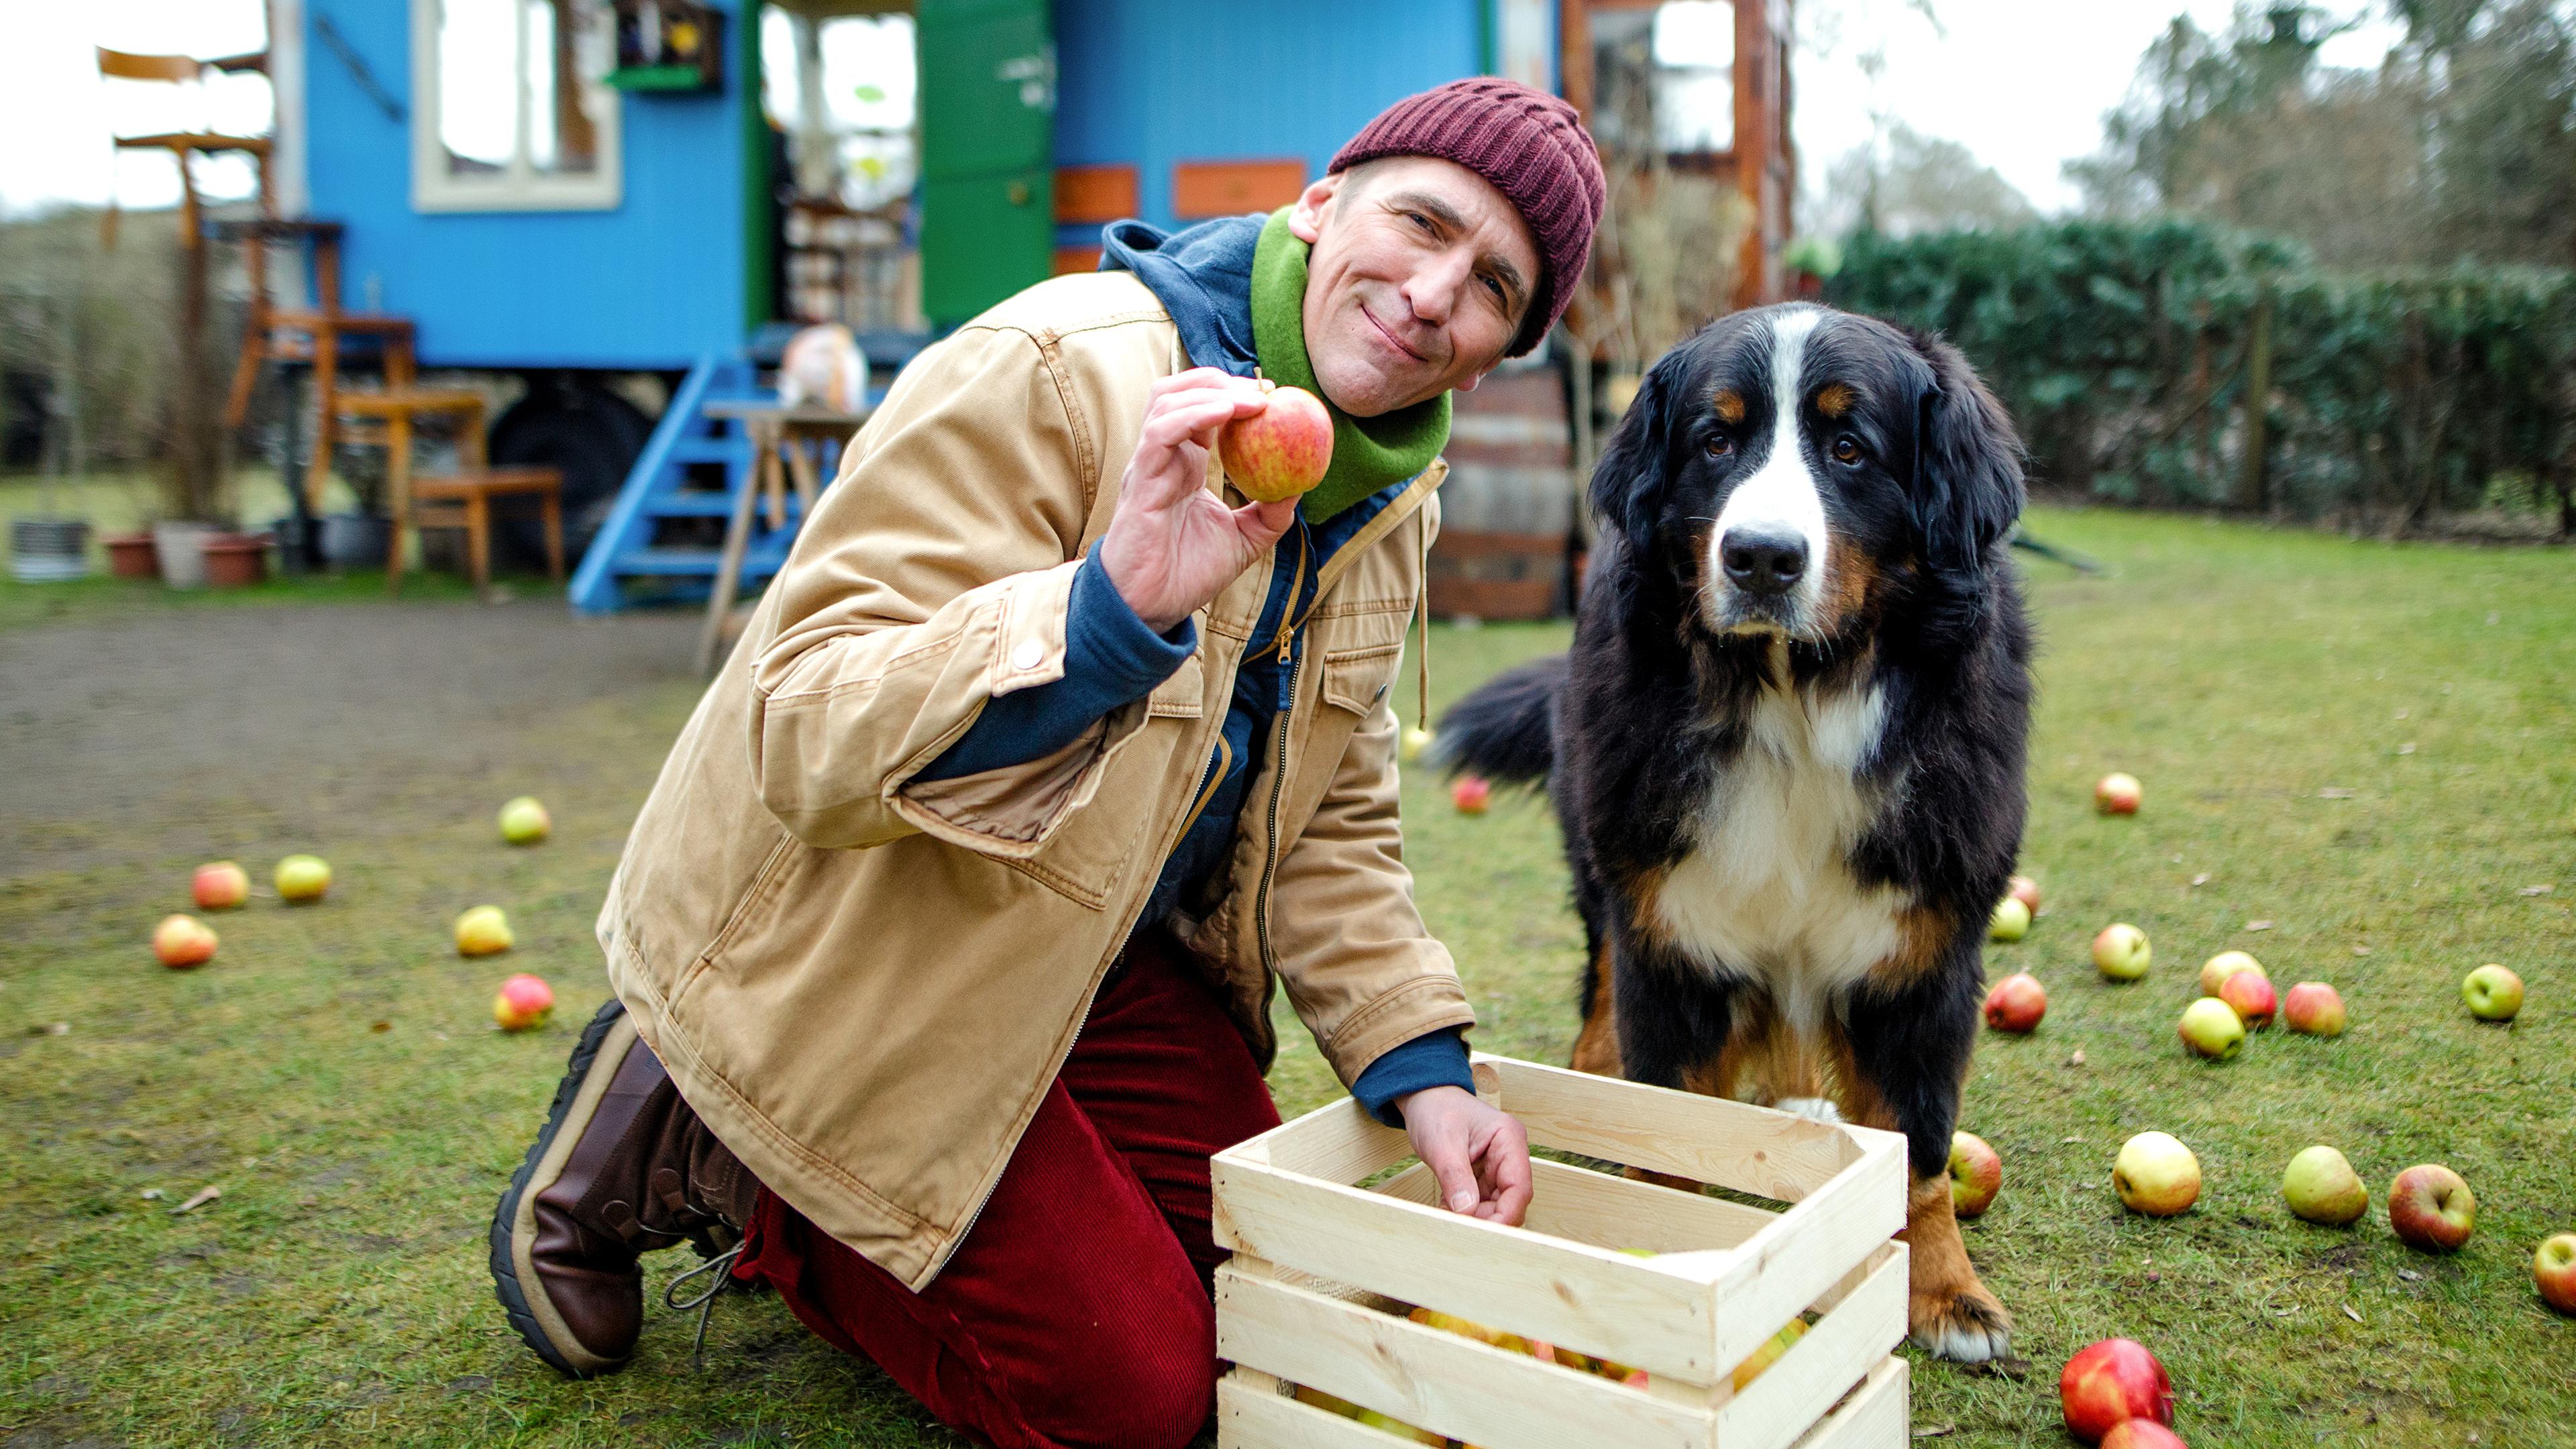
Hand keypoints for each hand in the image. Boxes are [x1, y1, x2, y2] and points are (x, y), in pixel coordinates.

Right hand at [1096, 369, 1299, 633]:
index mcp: (1184, 464)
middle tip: (1262, 389)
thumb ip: (1270, 513)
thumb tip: (1301, 485)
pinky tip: (1226, 413)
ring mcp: (1148, 465)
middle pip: (1178, 390)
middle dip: (1220, 379)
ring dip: (1210, 390)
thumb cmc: (1188, 574)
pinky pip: (1161, 433)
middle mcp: (1163, 456)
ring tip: (1250, 399)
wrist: (1150, 608)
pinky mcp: (1140, 481)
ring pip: (1165, 401)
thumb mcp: (1244, 540)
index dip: (1233, 391)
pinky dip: (1194, 414)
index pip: (1201, 407)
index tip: (1273, 394)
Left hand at [1396, 1085, 1530, 1226]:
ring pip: (1494, 1205)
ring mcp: (1496, 1167)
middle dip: (1486, 1218)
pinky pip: (1479, 1202)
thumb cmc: (1435, 1109)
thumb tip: (1466, 1212)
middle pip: (1509, 1201)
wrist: (1424, 1097)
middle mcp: (1509, 1155)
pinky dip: (1464, 1211)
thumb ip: (1455, 1177)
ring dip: (1473, 1217)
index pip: (1519, 1187)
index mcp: (1509, 1140)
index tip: (1484, 1233)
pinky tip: (1446, 1209)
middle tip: (1459, 1228)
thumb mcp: (1442, 1143)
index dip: (1505, 1214)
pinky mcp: (1483, 1176)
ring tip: (1448, 1218)